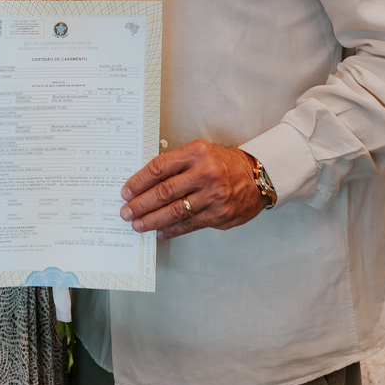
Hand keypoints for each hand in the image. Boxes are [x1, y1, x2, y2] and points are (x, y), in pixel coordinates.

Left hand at [120, 139, 261, 237]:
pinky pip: (189, 225)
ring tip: (138, 224)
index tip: (126, 191)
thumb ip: (176, 165)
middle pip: (164, 192)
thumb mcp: (201, 152)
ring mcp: (213, 196)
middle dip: (141, 204)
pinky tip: (160, 232)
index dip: (139, 181)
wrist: (258, 176)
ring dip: (152, 220)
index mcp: (197, 153)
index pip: (159, 168)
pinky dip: (172, 230)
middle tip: (127, 211)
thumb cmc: (225, 163)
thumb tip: (146, 183)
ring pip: (175, 211)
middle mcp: (205, 174)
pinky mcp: (219, 215)